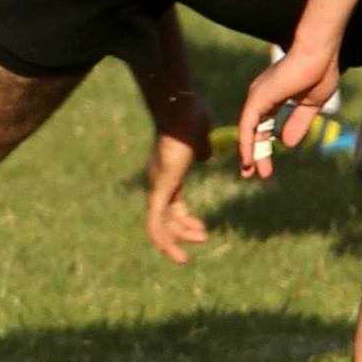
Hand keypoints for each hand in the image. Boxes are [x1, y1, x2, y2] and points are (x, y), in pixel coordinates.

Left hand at [143, 92, 211, 264]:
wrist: (180, 109)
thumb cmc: (191, 117)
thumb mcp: (201, 138)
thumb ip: (202, 149)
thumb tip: (205, 155)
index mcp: (170, 173)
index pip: (174, 205)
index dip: (186, 220)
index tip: (202, 229)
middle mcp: (160, 182)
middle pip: (167, 217)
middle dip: (184, 232)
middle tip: (204, 237)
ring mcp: (158, 186)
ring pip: (160, 225)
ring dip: (176, 241)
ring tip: (199, 243)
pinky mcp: (159, 189)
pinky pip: (155, 223)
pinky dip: (165, 241)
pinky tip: (177, 253)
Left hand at [237, 42, 340, 178]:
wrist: (319, 54)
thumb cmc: (320, 71)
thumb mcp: (311, 105)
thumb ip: (298, 123)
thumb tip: (288, 145)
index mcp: (275, 95)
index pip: (265, 125)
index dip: (266, 145)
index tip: (267, 164)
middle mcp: (262, 95)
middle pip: (254, 130)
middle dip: (256, 152)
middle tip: (256, 173)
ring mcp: (258, 96)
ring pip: (248, 130)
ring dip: (249, 153)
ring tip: (250, 172)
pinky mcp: (257, 99)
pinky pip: (247, 127)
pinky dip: (246, 145)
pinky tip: (248, 160)